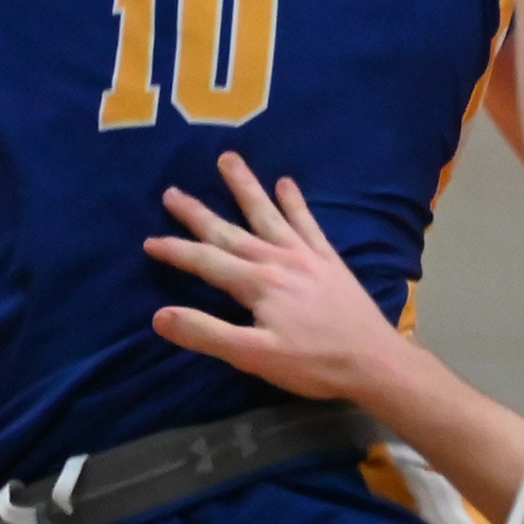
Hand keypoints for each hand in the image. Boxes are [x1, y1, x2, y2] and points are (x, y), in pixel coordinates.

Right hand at [144, 153, 401, 403]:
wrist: (374, 360)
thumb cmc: (313, 364)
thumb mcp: (254, 356)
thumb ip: (207, 334)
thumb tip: (159, 315)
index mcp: (258, 284)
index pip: (207, 262)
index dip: (176, 252)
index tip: (149, 241)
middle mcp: (280, 260)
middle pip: (231, 231)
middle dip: (199, 213)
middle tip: (172, 192)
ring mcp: (307, 256)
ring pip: (269, 214)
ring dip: (246, 187)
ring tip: (229, 159)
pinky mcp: (329, 260)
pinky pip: (308, 223)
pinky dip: (295, 202)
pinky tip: (286, 182)